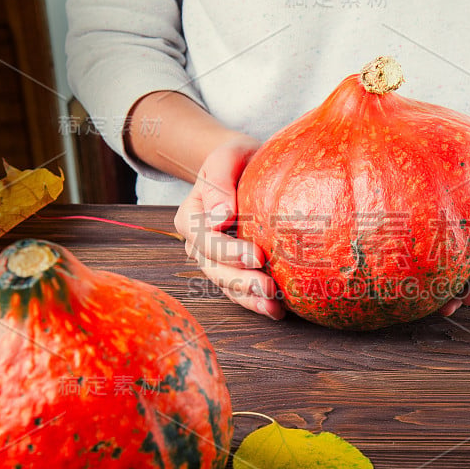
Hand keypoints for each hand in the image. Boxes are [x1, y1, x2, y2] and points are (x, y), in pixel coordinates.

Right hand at [174, 135, 285, 319]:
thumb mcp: (226, 157)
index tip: (257, 256)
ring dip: (250, 299)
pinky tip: (279, 310)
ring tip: (274, 307)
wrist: (244, 168)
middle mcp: (198, 245)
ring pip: (227, 286)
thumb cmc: (236, 160)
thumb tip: (221, 216)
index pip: (205, 239)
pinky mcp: (235, 271)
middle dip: (242, 282)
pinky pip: (242, 291)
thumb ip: (219, 181)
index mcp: (190, 217)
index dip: (229, 251)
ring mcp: (215, 261)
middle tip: (269, 288)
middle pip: (215, 269)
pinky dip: (258, 303)